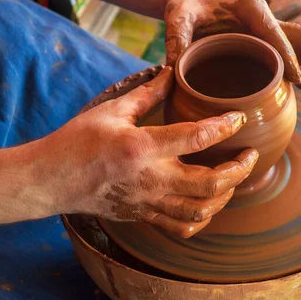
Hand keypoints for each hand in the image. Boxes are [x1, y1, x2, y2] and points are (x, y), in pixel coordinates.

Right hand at [40, 67, 257, 237]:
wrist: (50, 180)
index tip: (240, 119)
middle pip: (211, 184)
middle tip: (250, 155)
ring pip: (201, 211)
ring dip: (226, 195)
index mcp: (142, 147)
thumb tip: (172, 72)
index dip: (225, 127)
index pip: (197, 137)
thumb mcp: (112, 110)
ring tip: (234, 178)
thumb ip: (147, 93)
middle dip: (240, 170)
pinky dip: (203, 218)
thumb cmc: (77, 141)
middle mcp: (150, 179)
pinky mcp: (143, 216)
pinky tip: (209, 202)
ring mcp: (148, 203)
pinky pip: (181, 227)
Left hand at [164, 0, 300, 105]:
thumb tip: (172, 66)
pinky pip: (295, 59)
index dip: (286, 56)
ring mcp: (271, 32)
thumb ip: (176, 38)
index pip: (274, 34)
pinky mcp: (268, 44)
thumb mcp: (178, 16)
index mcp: (251, 9)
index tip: (296, 80)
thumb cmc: (187, 4)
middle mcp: (267, 20)